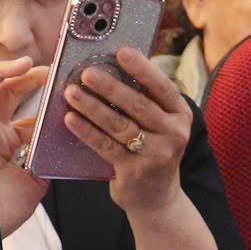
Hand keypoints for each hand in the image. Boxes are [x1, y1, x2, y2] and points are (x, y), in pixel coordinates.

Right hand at [0, 59, 51, 235]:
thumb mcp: (32, 185)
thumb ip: (43, 164)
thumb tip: (58, 149)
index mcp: (4, 146)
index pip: (25, 117)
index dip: (44, 104)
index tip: (64, 94)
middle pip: (6, 94)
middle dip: (27, 79)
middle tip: (49, 71)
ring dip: (4, 72)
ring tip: (27, 64)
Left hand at [59, 46, 192, 217]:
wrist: (157, 198)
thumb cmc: (152, 150)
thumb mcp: (159, 125)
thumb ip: (145, 100)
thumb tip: (111, 66)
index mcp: (180, 114)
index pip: (162, 86)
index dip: (142, 68)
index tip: (121, 51)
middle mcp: (174, 133)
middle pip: (139, 105)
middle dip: (110, 87)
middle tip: (87, 72)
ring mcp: (156, 154)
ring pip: (120, 125)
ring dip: (93, 107)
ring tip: (71, 92)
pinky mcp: (136, 171)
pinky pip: (106, 146)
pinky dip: (86, 131)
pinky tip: (70, 119)